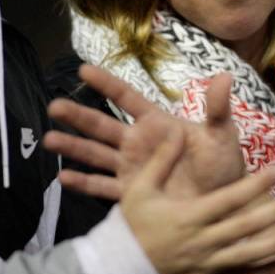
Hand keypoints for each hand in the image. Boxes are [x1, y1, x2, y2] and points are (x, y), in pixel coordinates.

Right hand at [44, 65, 245, 198]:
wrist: (226, 205)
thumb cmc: (223, 165)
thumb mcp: (222, 135)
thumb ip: (217, 108)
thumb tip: (225, 75)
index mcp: (157, 124)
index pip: (127, 98)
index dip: (106, 84)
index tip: (83, 69)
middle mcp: (139, 144)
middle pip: (103, 126)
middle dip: (79, 116)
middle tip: (53, 106)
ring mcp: (133, 169)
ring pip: (97, 155)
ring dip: (74, 147)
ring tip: (49, 140)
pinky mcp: (133, 193)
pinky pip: (104, 188)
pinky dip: (84, 183)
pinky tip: (64, 178)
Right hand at [121, 125, 274, 273]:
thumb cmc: (131, 229)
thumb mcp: (139, 190)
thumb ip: (160, 160)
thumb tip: (173, 129)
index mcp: (189, 216)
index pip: (231, 197)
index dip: (257, 182)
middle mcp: (203, 241)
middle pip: (248, 224)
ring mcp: (209, 266)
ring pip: (251, 254)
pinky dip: (267, 272)